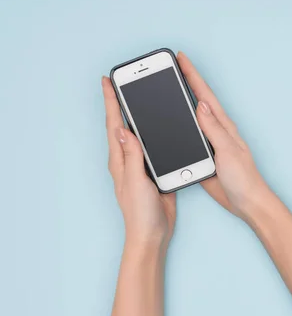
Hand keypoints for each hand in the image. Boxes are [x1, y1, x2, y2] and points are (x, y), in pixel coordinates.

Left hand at [102, 77, 176, 249]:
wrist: (152, 234)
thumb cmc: (140, 213)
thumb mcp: (136, 181)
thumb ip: (132, 155)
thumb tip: (123, 129)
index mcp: (120, 160)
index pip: (114, 124)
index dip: (111, 101)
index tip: (108, 81)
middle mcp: (127, 160)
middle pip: (123, 125)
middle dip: (121, 102)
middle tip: (121, 82)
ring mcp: (140, 165)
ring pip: (139, 134)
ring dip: (138, 115)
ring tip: (138, 97)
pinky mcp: (154, 171)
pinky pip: (153, 146)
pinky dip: (154, 133)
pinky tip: (160, 127)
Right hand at [177, 52, 272, 221]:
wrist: (246, 202)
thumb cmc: (244, 177)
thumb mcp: (228, 151)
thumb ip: (213, 129)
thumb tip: (200, 105)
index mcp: (223, 125)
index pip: (204, 95)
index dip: (192, 76)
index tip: (181, 58)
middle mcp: (215, 130)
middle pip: (195, 102)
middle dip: (183, 83)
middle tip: (168, 68)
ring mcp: (208, 143)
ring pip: (189, 119)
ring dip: (177, 104)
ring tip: (163, 89)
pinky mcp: (202, 157)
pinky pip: (186, 138)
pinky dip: (176, 128)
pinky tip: (167, 125)